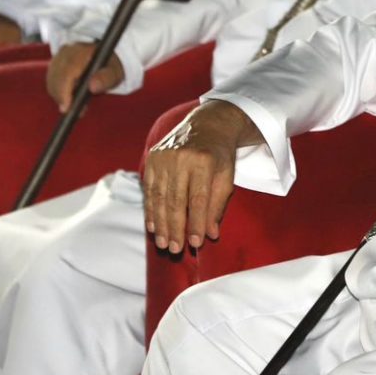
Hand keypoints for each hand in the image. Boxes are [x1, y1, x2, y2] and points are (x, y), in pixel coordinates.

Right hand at [44, 42, 124, 112]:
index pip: (68, 70)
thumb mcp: (115, 72)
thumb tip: (92, 86)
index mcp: (83, 51)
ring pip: (52, 79)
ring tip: (72, 105)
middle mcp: (68, 50)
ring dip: (59, 95)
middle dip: (61, 96)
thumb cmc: (111, 65)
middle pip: (56, 76)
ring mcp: (60, 55)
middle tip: (71, 110)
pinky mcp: (55, 62)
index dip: (64, 90)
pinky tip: (68, 98)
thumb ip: (106, 78)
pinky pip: (51, 80)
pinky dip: (57, 91)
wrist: (106, 55)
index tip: (66, 106)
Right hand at [143, 100, 258, 252]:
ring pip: (159, 197)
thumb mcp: (226, 176)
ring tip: (163, 244)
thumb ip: (217, 205)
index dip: (195, 223)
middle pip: (175, 200)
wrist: (206, 124)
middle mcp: (181, 157)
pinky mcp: (151, 158)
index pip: (198, 199)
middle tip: (176, 250)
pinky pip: (149, 189)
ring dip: (161, 224)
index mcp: (204, 160)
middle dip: (175, 228)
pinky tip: (153, 227)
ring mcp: (163, 157)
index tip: (195, 244)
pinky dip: (151, 210)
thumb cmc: (219, 155)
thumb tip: (211, 234)